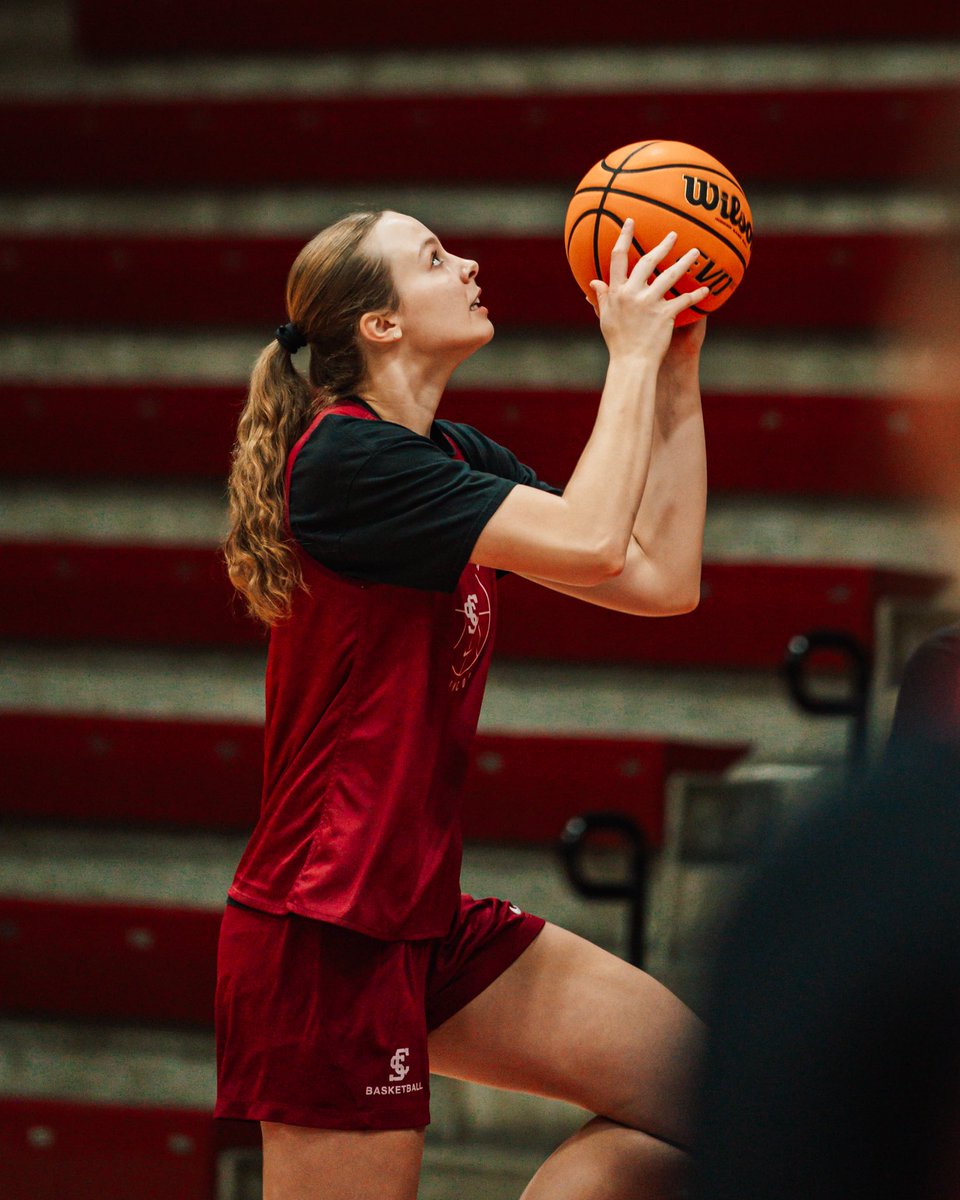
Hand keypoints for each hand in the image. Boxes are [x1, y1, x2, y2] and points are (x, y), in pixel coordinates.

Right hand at [588, 220, 710, 367]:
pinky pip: (684, 301)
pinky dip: (696, 295)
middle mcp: (632, 294)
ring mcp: (649, 304)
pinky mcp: (665, 315)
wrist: (631, 363)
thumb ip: (601, 298)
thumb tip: (593, 282)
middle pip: (647, 261)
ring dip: (684, 262)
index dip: (623, 238)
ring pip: (670, 276)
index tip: (630, 222)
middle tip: (673, 234)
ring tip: (696, 253)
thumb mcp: (605, 319)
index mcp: (616, 292)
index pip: (618, 259)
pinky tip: (707, 289)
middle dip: (661, 245)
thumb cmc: (618, 343)